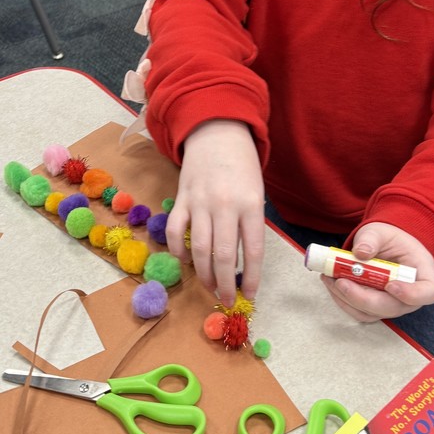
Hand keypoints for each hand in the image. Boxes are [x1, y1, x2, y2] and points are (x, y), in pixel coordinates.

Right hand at [166, 120, 264, 305]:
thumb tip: (243, 264)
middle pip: (224, 256)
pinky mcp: (181, 199)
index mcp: (251, 204)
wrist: (218, 134)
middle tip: (226, 299)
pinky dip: (179, 252)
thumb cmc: (243, 167)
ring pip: (200, 250)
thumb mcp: (256, 194)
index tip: (250, 296)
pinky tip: (186, 262)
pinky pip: (177, 233)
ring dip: (204, 275)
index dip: (252, 278)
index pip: (253, 251)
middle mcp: (226, 205)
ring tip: (210, 287)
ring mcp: (201, 202)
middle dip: (225, 284)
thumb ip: (250, 225)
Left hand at [320, 223, 433, 322]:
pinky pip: (360, 312)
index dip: (411, 294)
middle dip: (364, 298)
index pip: (428, 293)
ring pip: (373, 313)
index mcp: (424, 274)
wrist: (384, 245)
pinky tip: (332, 284)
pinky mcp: (375, 308)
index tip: (391, 285)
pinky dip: (343, 301)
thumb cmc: (390, 239)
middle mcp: (411, 296)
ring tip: (330, 279)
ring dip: (349, 299)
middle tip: (342, 282)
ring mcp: (393, 305)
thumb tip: (360, 253)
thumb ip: (372, 239)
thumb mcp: (381, 231)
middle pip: (393, 307)